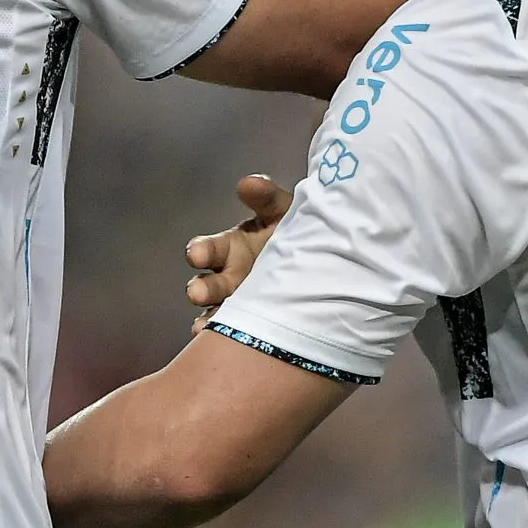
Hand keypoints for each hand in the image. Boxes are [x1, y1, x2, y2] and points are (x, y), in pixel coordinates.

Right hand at [185, 175, 291, 333]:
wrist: (331, 266)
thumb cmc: (298, 233)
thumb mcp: (284, 212)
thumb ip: (267, 198)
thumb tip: (248, 183)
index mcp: (232, 248)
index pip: (208, 249)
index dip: (201, 251)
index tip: (196, 255)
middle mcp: (228, 278)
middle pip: (206, 285)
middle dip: (201, 289)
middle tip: (197, 294)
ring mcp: (238, 305)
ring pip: (216, 315)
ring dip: (209, 321)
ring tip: (206, 328)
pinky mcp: (251, 328)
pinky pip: (233, 336)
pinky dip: (226, 340)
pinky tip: (224, 343)